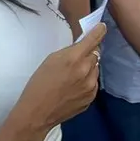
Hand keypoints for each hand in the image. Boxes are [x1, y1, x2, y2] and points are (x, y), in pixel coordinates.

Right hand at [0, 24, 104, 140]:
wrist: (37, 112)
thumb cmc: (39, 84)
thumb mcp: (51, 60)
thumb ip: (69, 51)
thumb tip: (82, 46)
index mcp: (74, 59)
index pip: (93, 40)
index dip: (99, 31)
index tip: (102, 27)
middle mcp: (86, 71)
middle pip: (95, 54)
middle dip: (88, 53)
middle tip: (77, 59)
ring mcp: (90, 86)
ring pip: (95, 69)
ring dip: (88, 68)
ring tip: (72, 76)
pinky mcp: (91, 98)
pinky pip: (93, 83)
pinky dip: (87, 81)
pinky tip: (74, 87)